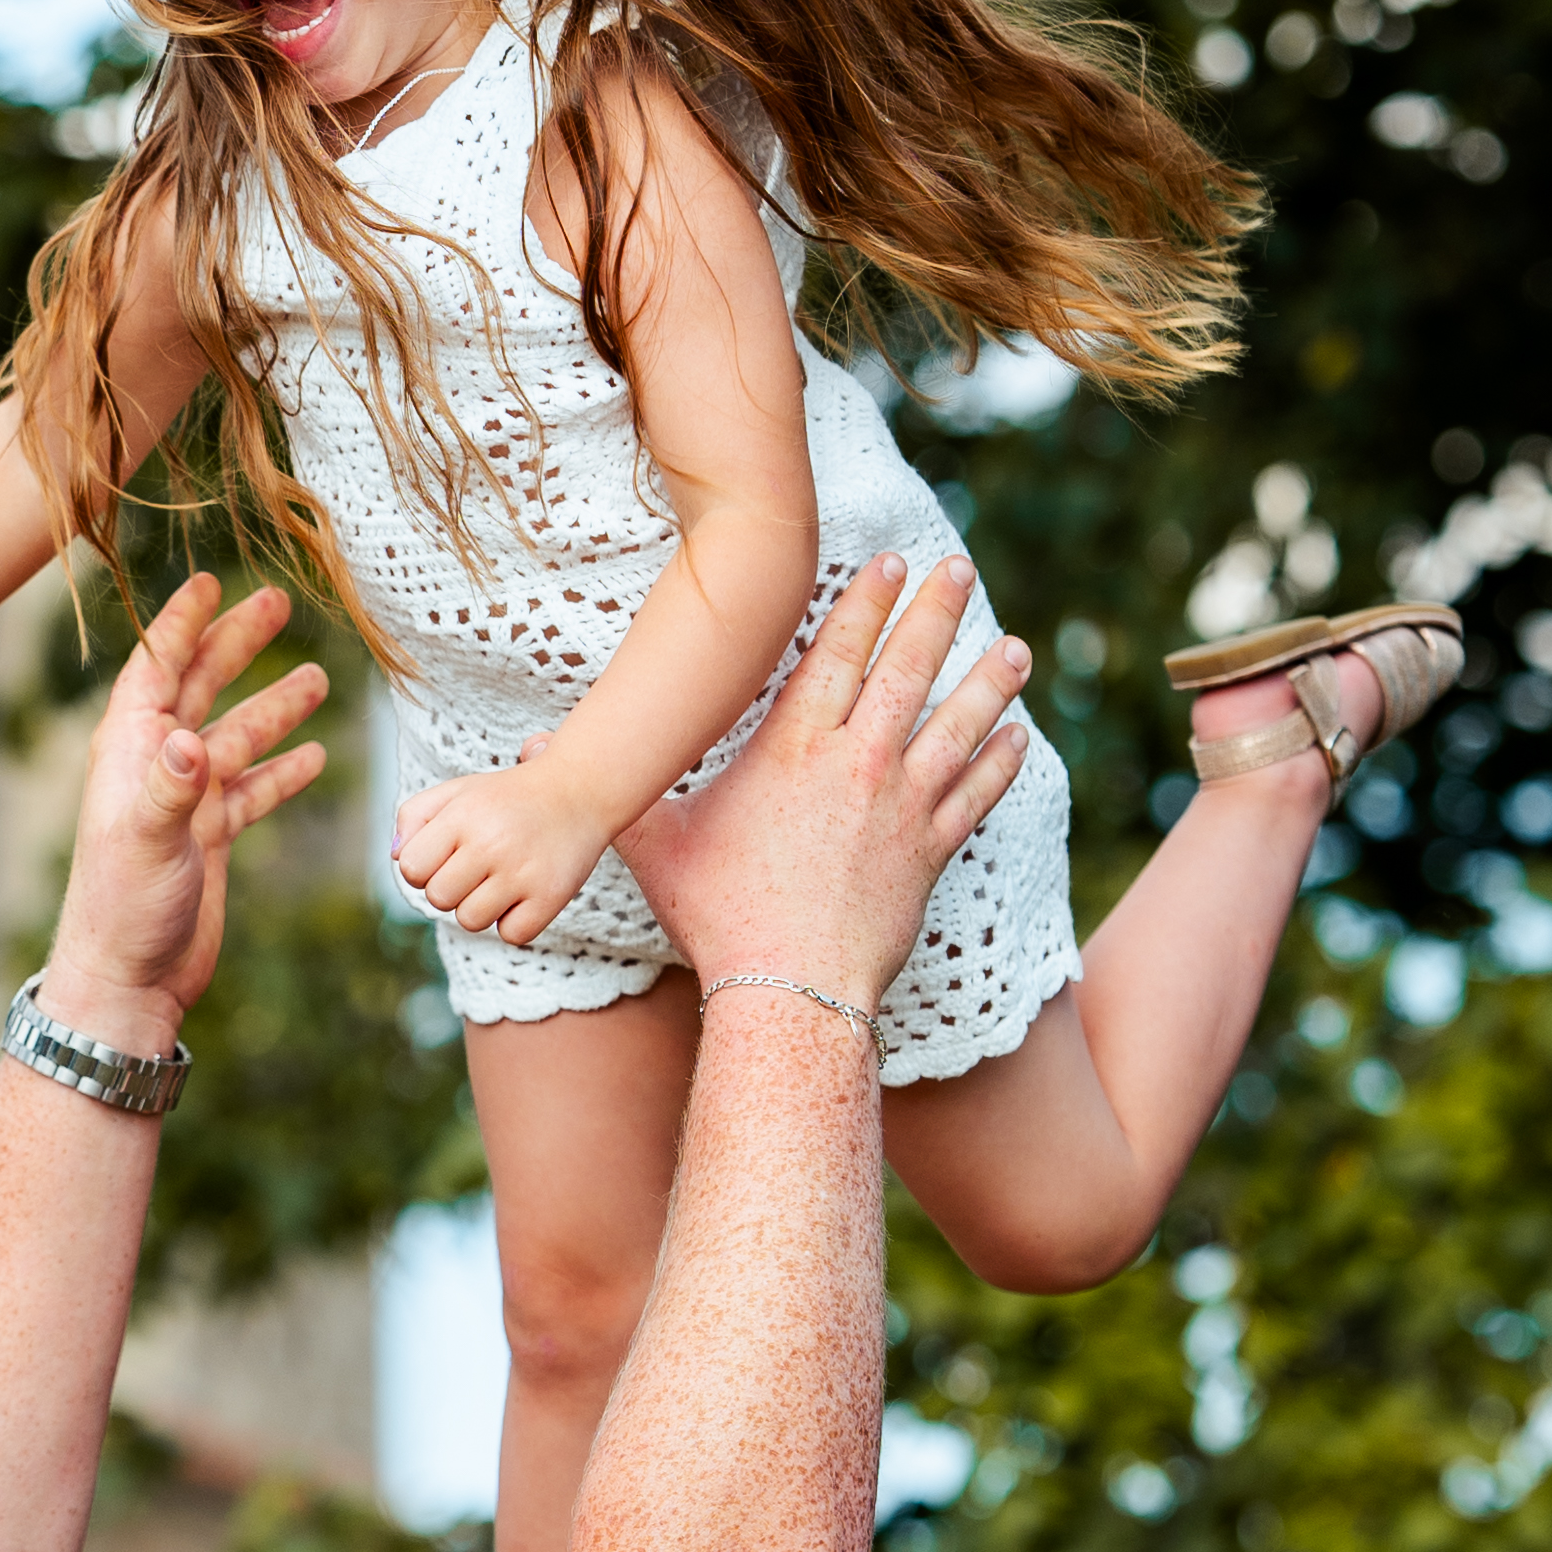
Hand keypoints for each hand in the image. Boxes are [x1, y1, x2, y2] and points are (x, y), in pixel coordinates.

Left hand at [38, 577, 328, 1056]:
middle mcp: (155, 767)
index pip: (156, 669)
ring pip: (235, 737)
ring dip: (273, 707)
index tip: (210, 581)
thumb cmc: (121, 912)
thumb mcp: (146, 844)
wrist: (127, 982)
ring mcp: (184, 803)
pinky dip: (281, 772)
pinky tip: (316, 756)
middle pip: (200, 687)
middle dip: (236, 645)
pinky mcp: (208, 839)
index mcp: (130, 753)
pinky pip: (251, 791)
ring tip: (320, 677)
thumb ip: (169, 789)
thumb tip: (192, 738)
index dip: (181, 624)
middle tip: (278, 604)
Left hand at [392, 747, 616, 947]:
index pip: (411, 868)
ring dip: (481, 907)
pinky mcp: (550, 897)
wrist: (581, 790)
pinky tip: (526, 893)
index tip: (446, 856)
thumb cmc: (508, 797)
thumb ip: (415, 817)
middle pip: (438, 898)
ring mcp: (521, 872)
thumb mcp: (458, 791)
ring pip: (470, 921)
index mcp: (462, 816)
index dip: (423, 867)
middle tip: (477, 868)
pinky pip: (511, 934)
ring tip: (501, 879)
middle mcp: (490, 843)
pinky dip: (516, 921)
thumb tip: (396, 857)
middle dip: (451, 888)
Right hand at [617, 554, 1029, 1016]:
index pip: (835, 653)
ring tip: (1013, 646)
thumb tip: (534, 756)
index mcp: (791, 749)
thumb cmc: (718, 917)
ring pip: (957, 725)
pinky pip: (976, 796)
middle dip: (935, 612)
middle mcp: (855, 763)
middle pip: (907, 669)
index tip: (888, 562)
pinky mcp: (929, 851)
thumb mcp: (655, 847)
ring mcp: (900, 805)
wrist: (790, 990)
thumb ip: (616, 796)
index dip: (864, 601)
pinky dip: (1000, 763)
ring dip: (988, 680)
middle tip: (958, 568)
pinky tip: (1017, 736)